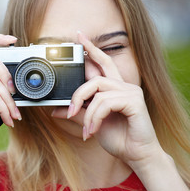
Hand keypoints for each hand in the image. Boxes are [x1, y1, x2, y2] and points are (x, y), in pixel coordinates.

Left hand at [52, 31, 161, 165]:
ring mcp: (131, 92)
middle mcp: (123, 86)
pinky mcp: (134, 101)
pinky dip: (94, 118)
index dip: (91, 49)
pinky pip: (105, 102)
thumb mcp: (90, 122)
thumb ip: (76, 112)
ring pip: (97, 91)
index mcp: (114, 88)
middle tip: (70, 109)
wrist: (135, 155)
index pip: (102, 62)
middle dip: (79, 92)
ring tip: (85, 129)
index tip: (79, 36)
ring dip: (86, 112)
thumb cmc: (117, 137)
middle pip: (96, 76)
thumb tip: (55, 110)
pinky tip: (92, 131)